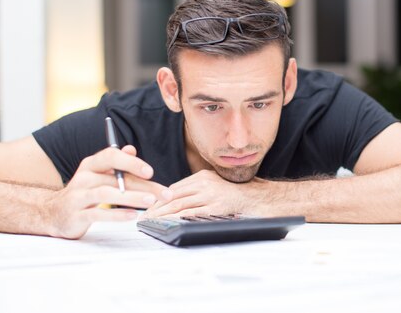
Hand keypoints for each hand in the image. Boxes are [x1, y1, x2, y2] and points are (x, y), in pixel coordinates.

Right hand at [44, 145, 169, 238]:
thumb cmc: (83, 192)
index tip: (150, 172)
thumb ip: (117, 164)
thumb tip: (132, 149)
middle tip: (164, 193)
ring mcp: (78, 197)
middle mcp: (83, 178)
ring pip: (106, 194)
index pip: (111, 156)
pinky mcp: (76, 216)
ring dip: (131, 197)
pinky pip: (97, 214)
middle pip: (116, 179)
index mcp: (91, 165)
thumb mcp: (98, 175)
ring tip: (150, 201)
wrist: (52, 213)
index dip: (131, 162)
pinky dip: (116, 215)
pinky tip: (132, 215)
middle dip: (143, 186)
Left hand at [143, 170, 268, 218]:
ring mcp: (210, 194)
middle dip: (155, 207)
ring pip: (179, 204)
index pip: (174, 188)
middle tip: (143, 216)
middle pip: (173, 196)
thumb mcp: (215, 185)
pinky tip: (167, 223)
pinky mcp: (216, 206)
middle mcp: (204, 183)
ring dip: (161, 214)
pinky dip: (176, 219)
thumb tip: (177, 201)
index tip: (148, 207)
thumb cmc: (236, 194)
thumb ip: (198, 190)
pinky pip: (191, 213)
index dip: (159, 198)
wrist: (258, 197)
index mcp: (202, 176)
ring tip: (150, 222)